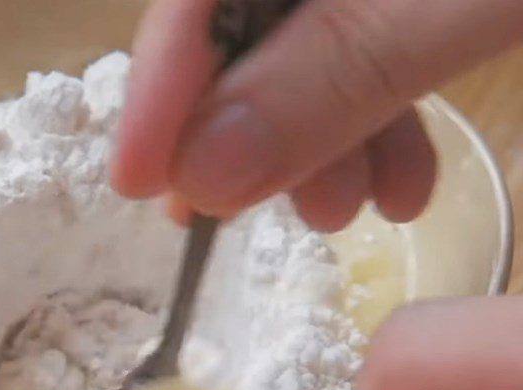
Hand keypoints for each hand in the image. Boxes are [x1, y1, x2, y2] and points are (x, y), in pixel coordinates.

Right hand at [112, 0, 522, 229]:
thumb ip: (340, 72)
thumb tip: (202, 177)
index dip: (162, 80)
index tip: (140, 184)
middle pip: (242, 21)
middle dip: (246, 128)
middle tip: (243, 218)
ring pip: (303, 49)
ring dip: (318, 144)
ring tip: (350, 213)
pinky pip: (360, 55)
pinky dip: (370, 127)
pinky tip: (399, 181)